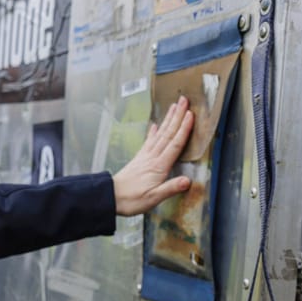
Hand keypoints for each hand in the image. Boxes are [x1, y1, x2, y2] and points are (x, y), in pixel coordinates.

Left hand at [111, 95, 194, 215]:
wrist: (111, 197)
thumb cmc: (132, 199)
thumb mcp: (154, 198)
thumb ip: (171, 188)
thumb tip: (188, 181)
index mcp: (159, 166)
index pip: (174, 144)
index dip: (184, 129)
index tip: (191, 115)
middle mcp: (152, 157)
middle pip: (168, 133)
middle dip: (177, 116)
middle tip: (184, 100)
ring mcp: (145, 156)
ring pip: (160, 134)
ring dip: (168, 119)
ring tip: (174, 106)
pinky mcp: (140, 159)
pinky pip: (149, 141)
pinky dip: (153, 132)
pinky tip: (155, 125)